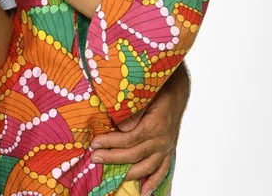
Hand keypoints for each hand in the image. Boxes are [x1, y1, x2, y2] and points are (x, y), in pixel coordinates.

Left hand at [89, 72, 187, 193]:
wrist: (177, 88)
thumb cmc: (158, 87)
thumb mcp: (146, 92)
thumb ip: (135, 109)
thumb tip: (122, 126)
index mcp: (156, 124)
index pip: (129, 139)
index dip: (111, 142)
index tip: (94, 142)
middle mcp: (163, 139)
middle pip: (135, 154)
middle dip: (112, 157)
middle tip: (94, 157)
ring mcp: (167, 147)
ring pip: (147, 166)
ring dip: (128, 173)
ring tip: (111, 176)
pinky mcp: (169, 150)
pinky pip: (162, 169)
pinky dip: (154, 181)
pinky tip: (144, 191)